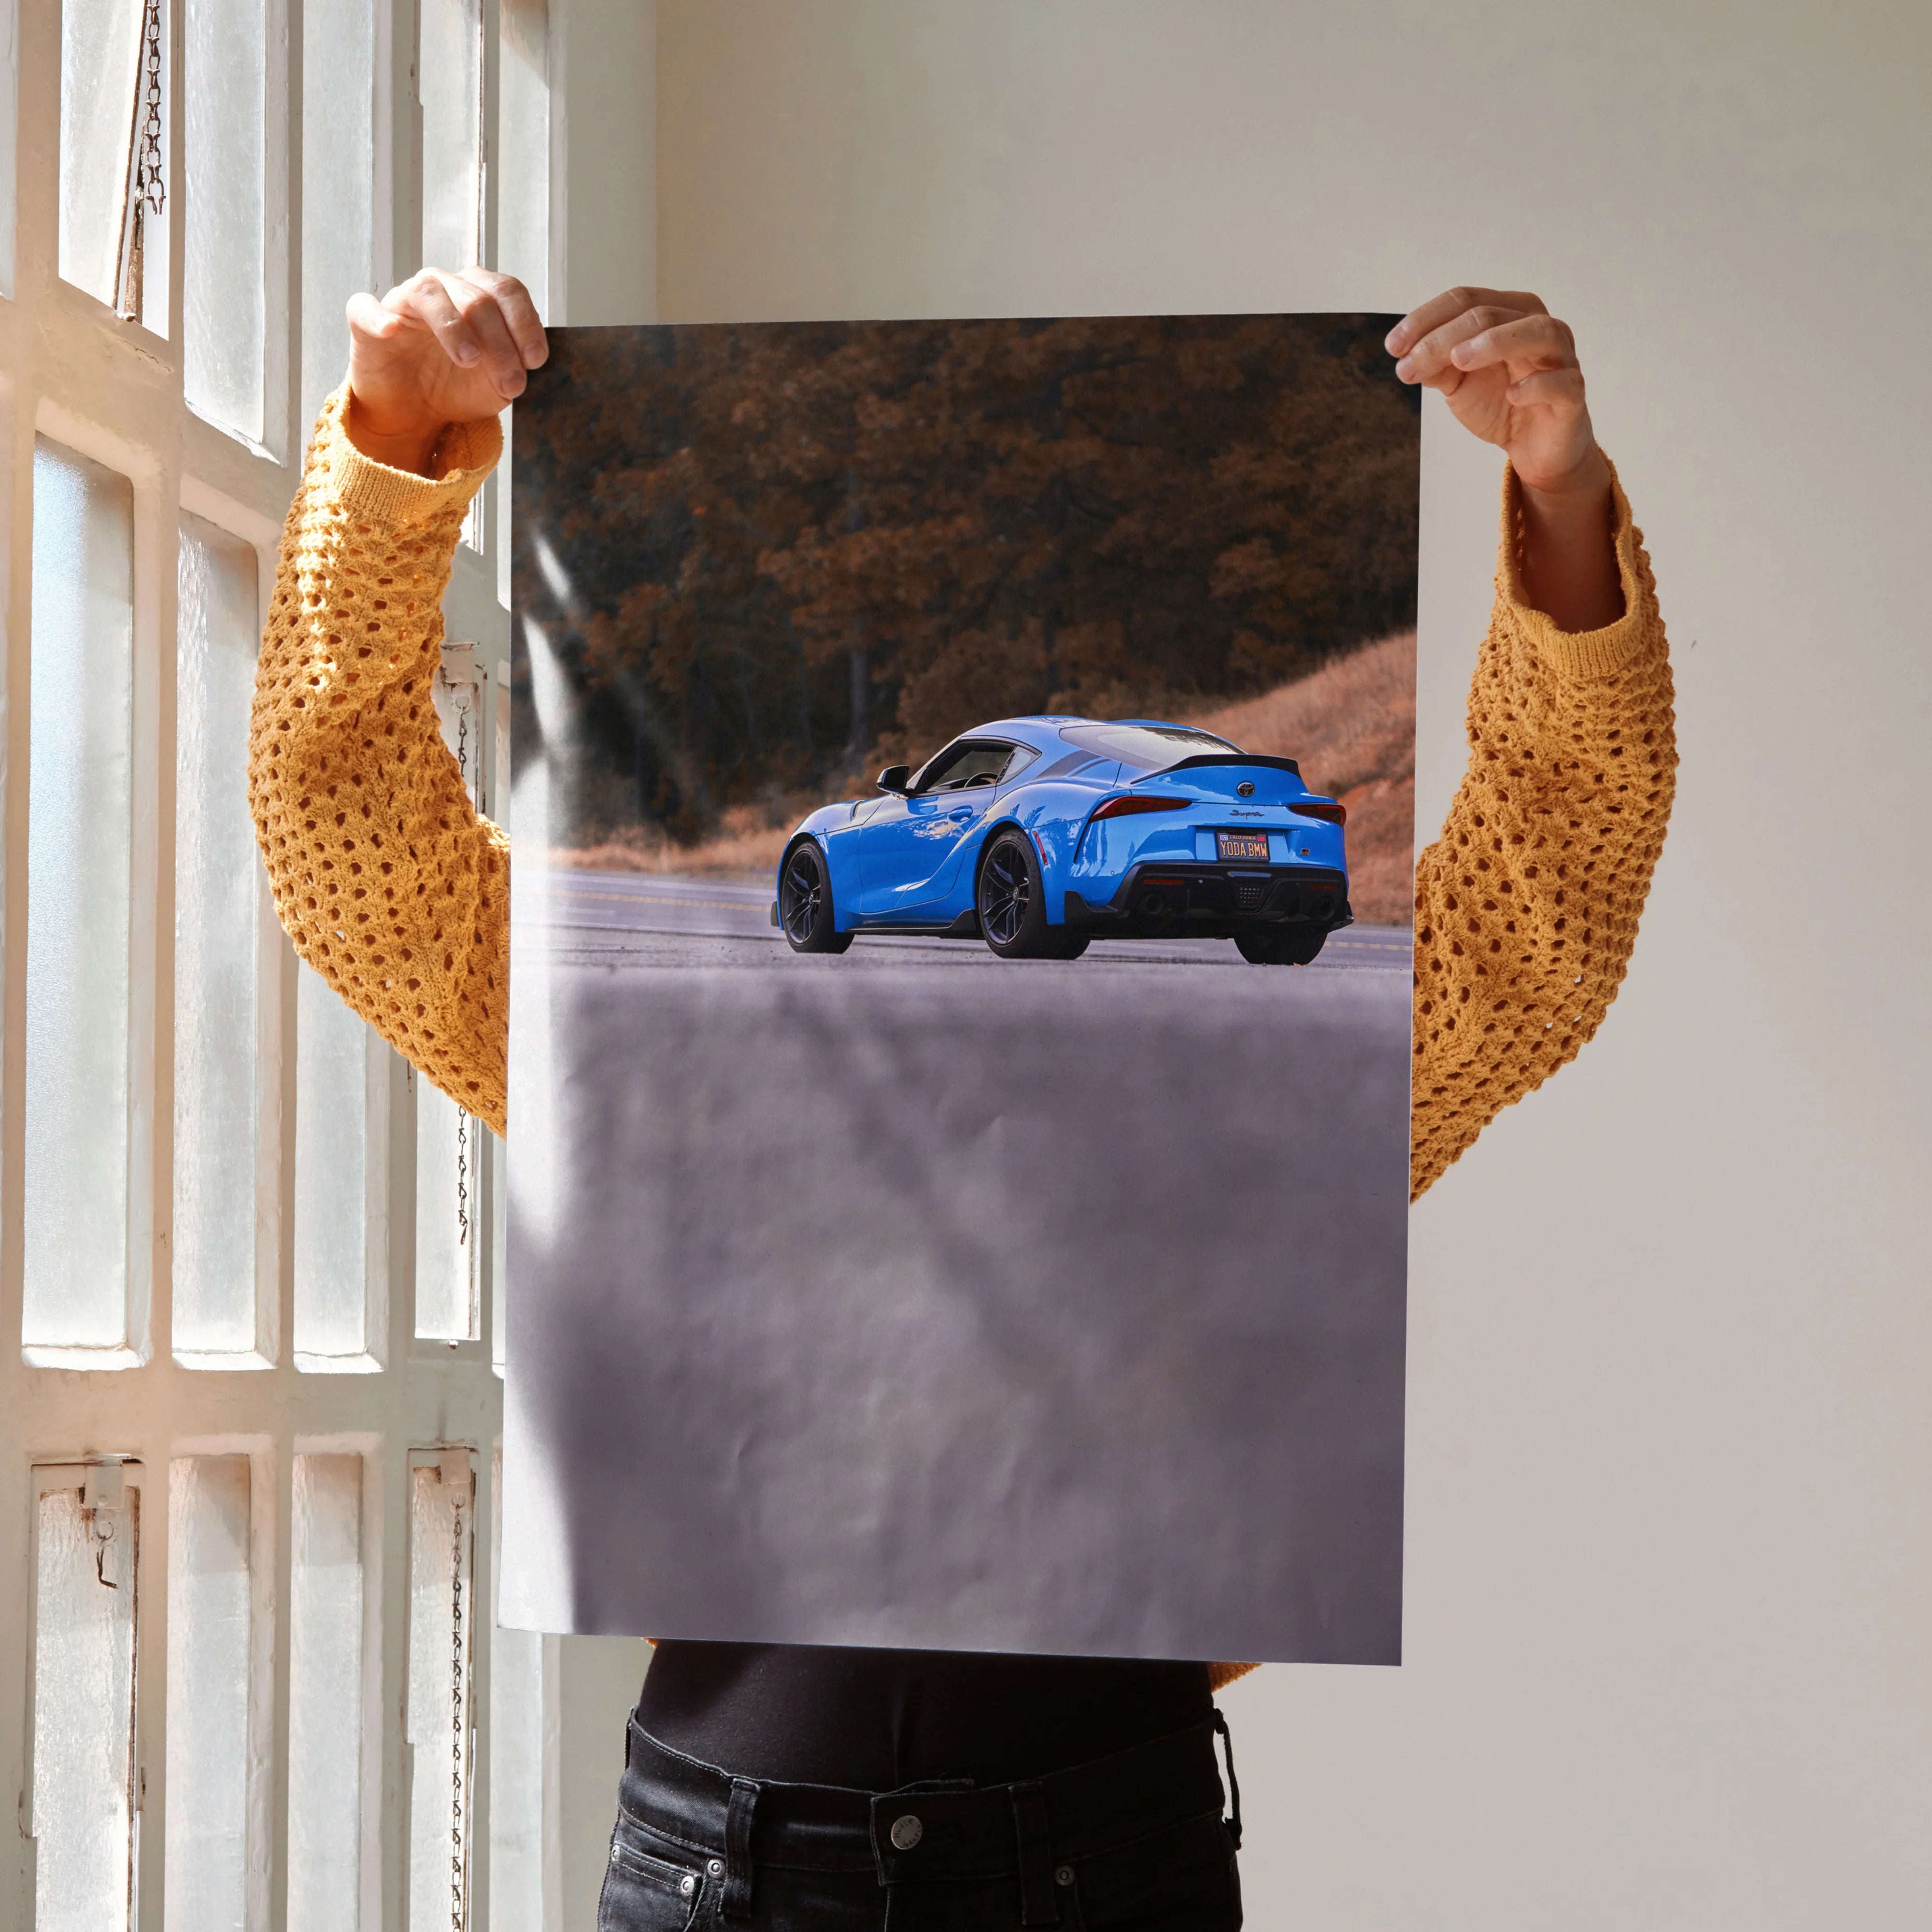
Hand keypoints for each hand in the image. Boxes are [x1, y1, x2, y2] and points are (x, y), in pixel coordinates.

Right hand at [344, 267, 546, 474]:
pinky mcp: (366, 321)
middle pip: (477, 297)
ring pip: (429, 293)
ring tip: (469, 360)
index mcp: (478, 295)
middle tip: (511, 383)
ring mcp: (404, 301)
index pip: (507, 291)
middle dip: (500, 343)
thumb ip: (513, 368)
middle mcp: (443, 288)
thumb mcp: (496, 384)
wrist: (414, 413)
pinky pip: (365, 307)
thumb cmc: (455, 387)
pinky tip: (391, 330)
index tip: (535, 361)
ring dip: (454, 327)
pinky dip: (378, 317)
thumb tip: (526, 362)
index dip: (525, 323)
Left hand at [1388, 287, 1621, 629]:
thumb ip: (1435, 365)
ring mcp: (1561, 357)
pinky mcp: (1573, 394)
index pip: (1466, 300)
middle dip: (1444, 337)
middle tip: (1410, 364)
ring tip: (1458, 360)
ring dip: (1495, 342)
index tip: (1393, 347)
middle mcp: (1538, 326)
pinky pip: (1562, 382)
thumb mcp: (1458, 383)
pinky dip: (1537, 385)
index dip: (1426, 319)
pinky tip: (1512, 394)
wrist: (1533, 447)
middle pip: (1491, 314)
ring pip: (1537, 332)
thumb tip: (1406, 356)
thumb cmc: (1499, 402)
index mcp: (1509, 313)